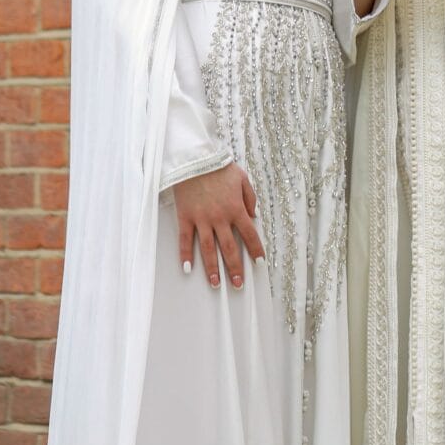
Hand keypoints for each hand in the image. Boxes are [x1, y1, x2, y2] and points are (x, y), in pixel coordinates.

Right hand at [172, 162, 263, 289]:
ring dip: (212, 268)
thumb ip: (250, 198)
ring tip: (216, 284)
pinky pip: (185, 240)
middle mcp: (220, 218)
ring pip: (207, 249)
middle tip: (238, 285)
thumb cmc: (220, 167)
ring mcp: (201, 219)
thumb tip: (253, 216)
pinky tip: (188, 269)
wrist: (195, 159)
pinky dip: (185, 255)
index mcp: (236, 208)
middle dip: (235, 268)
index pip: (249, 234)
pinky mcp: (185, 217)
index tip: (259, 263)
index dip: (255, 250)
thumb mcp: (242, 179)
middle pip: (229, 248)